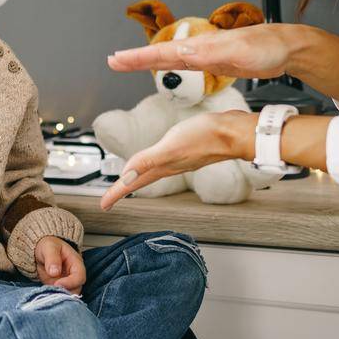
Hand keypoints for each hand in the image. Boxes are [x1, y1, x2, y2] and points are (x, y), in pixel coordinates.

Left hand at [34, 236, 85, 293]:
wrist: (41, 250)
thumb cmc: (49, 245)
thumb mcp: (49, 247)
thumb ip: (52, 258)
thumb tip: (54, 272)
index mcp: (76, 263)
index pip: (79, 277)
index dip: (70, 282)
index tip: (57, 284)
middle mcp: (73, 275)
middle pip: (76, 289)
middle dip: (65, 292)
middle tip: (51, 291)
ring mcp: (66, 283)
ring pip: (68, 295)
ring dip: (59, 296)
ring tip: (48, 293)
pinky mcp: (58, 288)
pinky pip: (58, 296)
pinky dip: (53, 297)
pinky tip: (45, 295)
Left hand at [99, 111, 246, 210]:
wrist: (234, 132)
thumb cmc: (205, 136)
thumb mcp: (171, 146)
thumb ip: (147, 161)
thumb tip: (125, 177)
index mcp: (162, 167)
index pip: (133, 183)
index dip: (116, 193)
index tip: (103, 205)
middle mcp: (169, 166)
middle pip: (140, 180)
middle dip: (124, 189)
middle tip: (111, 198)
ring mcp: (179, 159)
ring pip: (152, 173)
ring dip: (138, 178)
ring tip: (129, 182)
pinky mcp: (187, 149)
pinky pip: (163, 162)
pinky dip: (154, 164)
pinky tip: (157, 161)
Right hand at [107, 23, 297, 80]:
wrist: (286, 47)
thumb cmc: (268, 48)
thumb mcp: (240, 52)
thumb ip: (212, 53)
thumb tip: (184, 53)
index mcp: (203, 46)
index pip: (164, 52)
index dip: (139, 57)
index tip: (117, 60)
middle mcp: (200, 48)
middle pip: (161, 54)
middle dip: (135, 58)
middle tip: (112, 61)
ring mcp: (206, 53)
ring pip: (169, 58)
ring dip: (147, 61)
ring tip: (125, 63)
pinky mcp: (213, 60)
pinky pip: (182, 63)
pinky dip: (167, 64)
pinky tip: (161, 66)